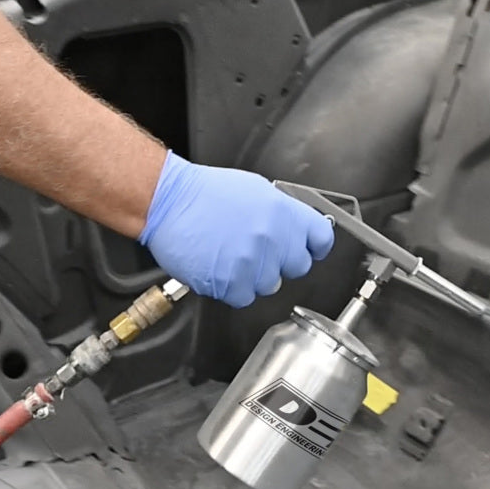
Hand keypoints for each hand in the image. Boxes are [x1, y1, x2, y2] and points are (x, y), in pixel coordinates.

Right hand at [139, 152, 334, 307]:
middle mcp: (273, 238)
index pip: (322, 239)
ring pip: (270, 285)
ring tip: (232, 256)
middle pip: (298, 267)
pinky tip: (220, 268)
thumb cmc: (204, 195)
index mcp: (282, 212)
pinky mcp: (231, 282)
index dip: (314, 247)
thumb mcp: (254, 191)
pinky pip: (244, 297)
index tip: (308, 249)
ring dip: (254, 277)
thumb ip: (281, 214)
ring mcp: (253, 262)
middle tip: (258, 252)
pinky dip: (232, 288)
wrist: (168, 202)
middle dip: (281, 262)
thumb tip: (297, 230)